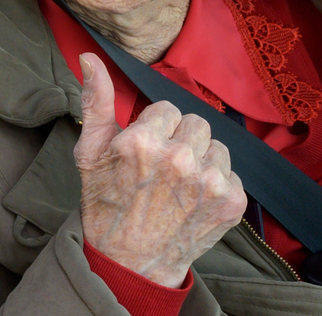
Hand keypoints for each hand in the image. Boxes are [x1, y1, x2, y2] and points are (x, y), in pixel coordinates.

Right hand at [73, 52, 247, 286]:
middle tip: (162, 170)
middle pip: (195, 122)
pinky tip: (194, 201)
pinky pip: (232, 173)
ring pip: (217, 146)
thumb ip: (96, 102)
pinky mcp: (231, 201)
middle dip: (180, 141)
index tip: (145, 154)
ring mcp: (209, 181)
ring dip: (201, 160)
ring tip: (179, 186)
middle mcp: (179, 158)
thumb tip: (91, 58)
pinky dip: (216, 185)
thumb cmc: (106, 206)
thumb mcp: (90, 154)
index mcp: (143, 141)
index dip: (155, 130)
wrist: (131, 264)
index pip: (167, 108)